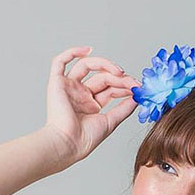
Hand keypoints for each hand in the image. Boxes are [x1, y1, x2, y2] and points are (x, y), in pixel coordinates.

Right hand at [43, 45, 140, 163]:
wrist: (69, 144)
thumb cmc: (85, 139)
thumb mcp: (111, 122)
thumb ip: (124, 109)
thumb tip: (137, 97)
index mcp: (91, 105)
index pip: (110, 88)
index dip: (124, 85)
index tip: (138, 87)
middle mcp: (80, 94)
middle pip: (101, 77)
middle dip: (118, 78)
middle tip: (132, 82)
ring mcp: (69, 87)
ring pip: (86, 65)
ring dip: (104, 64)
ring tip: (119, 72)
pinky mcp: (57, 83)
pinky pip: (60, 61)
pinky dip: (72, 52)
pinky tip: (88, 50)